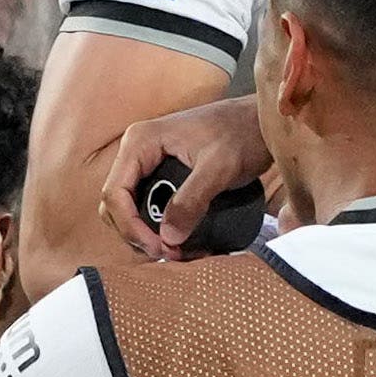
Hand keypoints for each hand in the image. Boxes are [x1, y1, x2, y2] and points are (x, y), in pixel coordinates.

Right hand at [101, 94, 268, 260]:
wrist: (260, 123)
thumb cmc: (241, 134)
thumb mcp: (218, 168)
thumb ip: (192, 200)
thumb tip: (168, 238)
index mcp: (140, 142)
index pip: (114, 193)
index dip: (130, 227)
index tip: (159, 247)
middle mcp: (137, 152)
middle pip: (117, 205)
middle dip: (137, 235)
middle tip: (169, 253)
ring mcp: (148, 163)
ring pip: (131, 209)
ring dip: (148, 234)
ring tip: (177, 250)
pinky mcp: (163, 174)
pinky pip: (149, 206)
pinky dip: (160, 227)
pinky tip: (181, 239)